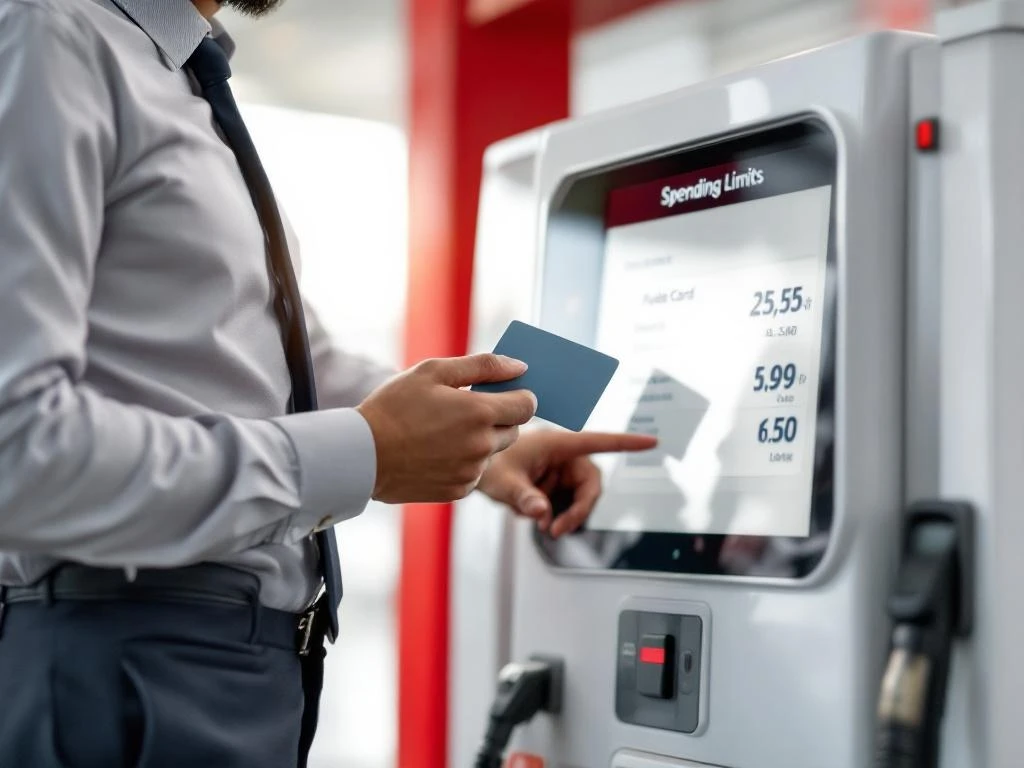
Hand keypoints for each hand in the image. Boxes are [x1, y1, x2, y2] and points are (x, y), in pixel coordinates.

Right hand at [357, 354, 536, 503]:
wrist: (362, 454)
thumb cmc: (394, 406)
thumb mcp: (434, 371)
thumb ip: (483, 366)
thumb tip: (520, 367)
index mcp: (480, 412)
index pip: (528, 405)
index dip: (518, 396)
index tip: (502, 393)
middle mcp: (482, 445)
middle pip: (514, 430)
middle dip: (499, 418)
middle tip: (465, 410)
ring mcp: (471, 471)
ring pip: (493, 452)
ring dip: (480, 440)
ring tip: (443, 431)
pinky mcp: (459, 490)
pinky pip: (475, 472)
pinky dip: (464, 462)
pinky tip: (436, 452)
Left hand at [477, 430, 657, 536]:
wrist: (476, 469)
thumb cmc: (490, 464)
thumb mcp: (503, 482)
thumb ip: (523, 497)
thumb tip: (541, 513)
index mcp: (557, 444)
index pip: (599, 442)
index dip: (626, 443)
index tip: (651, 442)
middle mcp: (564, 457)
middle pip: (590, 484)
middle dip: (579, 510)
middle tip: (556, 530)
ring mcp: (560, 472)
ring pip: (579, 498)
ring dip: (564, 515)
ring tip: (540, 523)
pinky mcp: (555, 485)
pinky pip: (566, 504)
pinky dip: (552, 515)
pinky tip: (531, 514)